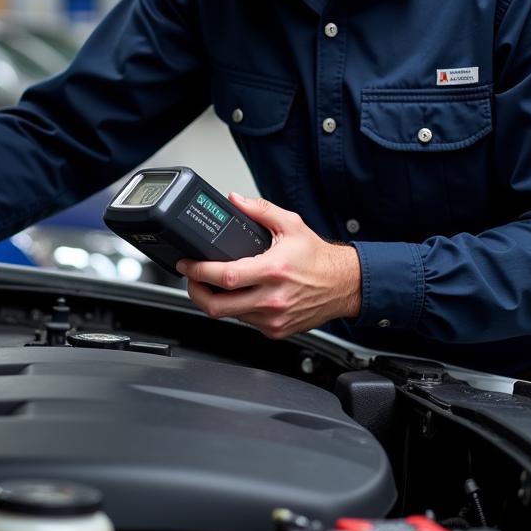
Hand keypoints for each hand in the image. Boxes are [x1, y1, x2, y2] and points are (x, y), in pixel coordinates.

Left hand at [176, 192, 361, 339]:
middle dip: (196, 293)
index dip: (199, 271)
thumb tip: (235, 199)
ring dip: (217, 301)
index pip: (225, 276)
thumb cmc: (319, 258)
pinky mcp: (276, 330)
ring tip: (214, 285)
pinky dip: (237, 310)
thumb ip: (260, 209)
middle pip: (218, 306)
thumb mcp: (291, 224)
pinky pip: (246, 322)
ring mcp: (273, 318)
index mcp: (273, 270)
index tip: (187, 264)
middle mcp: (272, 298)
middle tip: (191, 279)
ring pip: (230, 316)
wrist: (344, 284)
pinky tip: (240, 296)